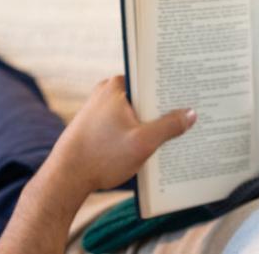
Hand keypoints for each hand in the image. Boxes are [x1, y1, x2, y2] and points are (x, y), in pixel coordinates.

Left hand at [49, 75, 196, 192]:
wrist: (65, 178)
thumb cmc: (100, 157)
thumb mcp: (142, 142)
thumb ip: (169, 126)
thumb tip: (191, 114)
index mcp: (117, 86)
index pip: (153, 79)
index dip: (174, 87)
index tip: (193, 93)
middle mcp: (107, 92)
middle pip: (146, 96)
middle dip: (166, 108)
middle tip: (191, 116)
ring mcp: (100, 109)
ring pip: (137, 112)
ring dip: (152, 123)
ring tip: (176, 135)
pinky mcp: (97, 125)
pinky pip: (126, 123)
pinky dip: (139, 132)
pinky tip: (153, 146)